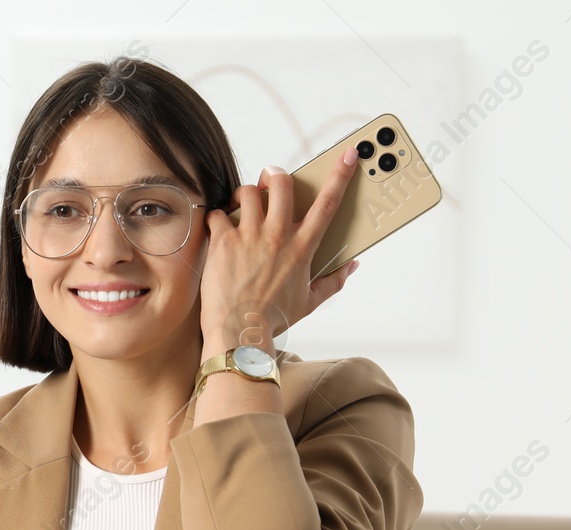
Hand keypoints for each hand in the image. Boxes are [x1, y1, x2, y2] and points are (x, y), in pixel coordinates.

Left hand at [199, 148, 361, 352]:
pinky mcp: (224, 242)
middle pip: (281, 183)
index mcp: (302, 247)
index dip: (341, 175)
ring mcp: (249, 236)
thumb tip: (353, 265)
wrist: (240, 333)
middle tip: (270, 180)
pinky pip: (218, 213)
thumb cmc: (274, 318)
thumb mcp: (310, 301)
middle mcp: (277, 236)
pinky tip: (219, 227)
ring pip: (247, 192)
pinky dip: (217, 216)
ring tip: (242, 206)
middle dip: (275, 175)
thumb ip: (334, 281)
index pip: (328, 203)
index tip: (349, 155)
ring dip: (245, 194)